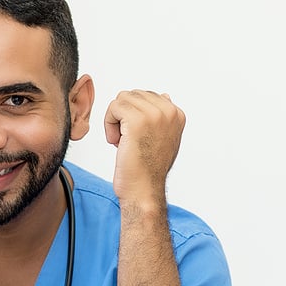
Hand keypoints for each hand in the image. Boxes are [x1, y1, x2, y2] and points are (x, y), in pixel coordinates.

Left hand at [103, 90, 185, 204]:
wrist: (143, 189)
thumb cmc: (148, 169)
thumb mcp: (163, 138)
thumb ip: (162, 117)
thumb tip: (164, 95)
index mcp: (177, 114)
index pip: (145, 96)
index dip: (133, 116)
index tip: (137, 137)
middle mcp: (169, 111)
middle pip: (132, 95)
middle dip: (123, 116)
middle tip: (127, 140)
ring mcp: (155, 115)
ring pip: (121, 100)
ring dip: (115, 120)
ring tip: (122, 141)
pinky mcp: (137, 121)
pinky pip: (114, 107)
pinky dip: (109, 125)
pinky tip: (116, 142)